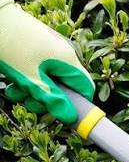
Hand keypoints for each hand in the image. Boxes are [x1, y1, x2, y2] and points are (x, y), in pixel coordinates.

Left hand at [0, 0, 94, 123]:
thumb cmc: (10, 44)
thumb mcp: (31, 79)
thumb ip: (52, 100)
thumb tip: (70, 117)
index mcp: (68, 61)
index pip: (85, 89)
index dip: (77, 104)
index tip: (61, 113)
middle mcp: (63, 54)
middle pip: (65, 88)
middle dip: (49, 100)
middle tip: (31, 103)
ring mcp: (50, 50)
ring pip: (50, 81)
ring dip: (35, 92)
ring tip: (17, 92)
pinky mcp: (38, 48)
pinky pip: (40, 70)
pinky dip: (29, 80)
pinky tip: (14, 83)